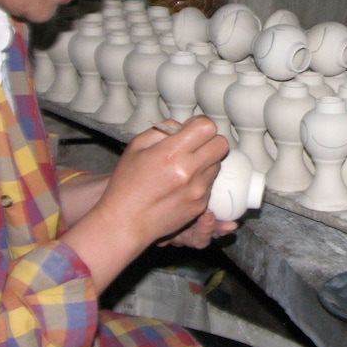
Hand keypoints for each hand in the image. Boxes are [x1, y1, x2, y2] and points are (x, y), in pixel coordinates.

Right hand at [90, 116, 228, 248]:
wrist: (125, 222)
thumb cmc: (126, 184)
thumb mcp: (136, 147)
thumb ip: (162, 130)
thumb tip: (183, 126)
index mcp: (171, 153)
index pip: (208, 128)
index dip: (200, 124)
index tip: (191, 129)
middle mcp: (189, 171)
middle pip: (221, 144)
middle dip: (210, 140)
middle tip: (194, 145)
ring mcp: (197, 190)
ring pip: (218, 164)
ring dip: (206, 160)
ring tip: (185, 166)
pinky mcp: (200, 205)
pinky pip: (211, 183)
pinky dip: (201, 179)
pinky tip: (183, 184)